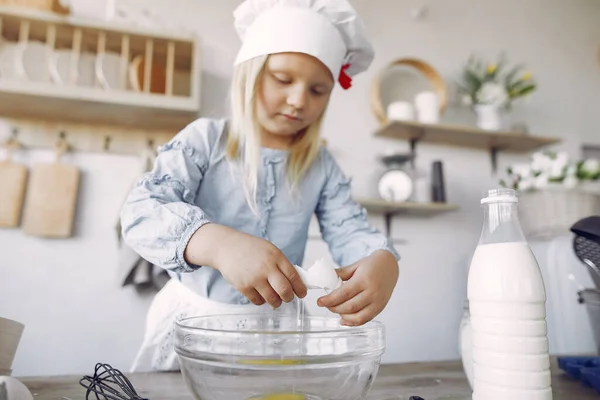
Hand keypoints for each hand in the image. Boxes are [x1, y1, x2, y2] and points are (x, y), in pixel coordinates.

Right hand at [185, 224, 306, 307]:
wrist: (226, 247)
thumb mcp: (270, 250)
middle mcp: (266, 267)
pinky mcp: (243, 286)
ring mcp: (254, 278)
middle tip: (288, 298)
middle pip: (285, 290)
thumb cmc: (250, 249)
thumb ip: (281, 264)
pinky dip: (262, 301)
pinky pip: (258, 301)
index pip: (293, 276)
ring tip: (276, 300)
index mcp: (275, 256)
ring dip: (276, 302)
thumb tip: (295, 282)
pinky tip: (261, 296)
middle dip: (289, 298)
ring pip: (272, 299)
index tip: (302, 293)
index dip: (300, 288)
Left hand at [317, 250, 397, 325]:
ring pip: (358, 317)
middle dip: (334, 308)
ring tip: (335, 310)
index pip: (344, 293)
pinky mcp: (380, 308)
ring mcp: (377, 302)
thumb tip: (325, 280)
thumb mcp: (355, 265)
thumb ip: (340, 274)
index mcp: (364, 280)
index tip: (320, 302)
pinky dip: (353, 322)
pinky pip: (366, 319)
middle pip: (350, 307)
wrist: (389, 266)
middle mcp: (372, 292)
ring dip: (343, 316)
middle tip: (326, 305)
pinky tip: (344, 319)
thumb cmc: (371, 265)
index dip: (330, 300)